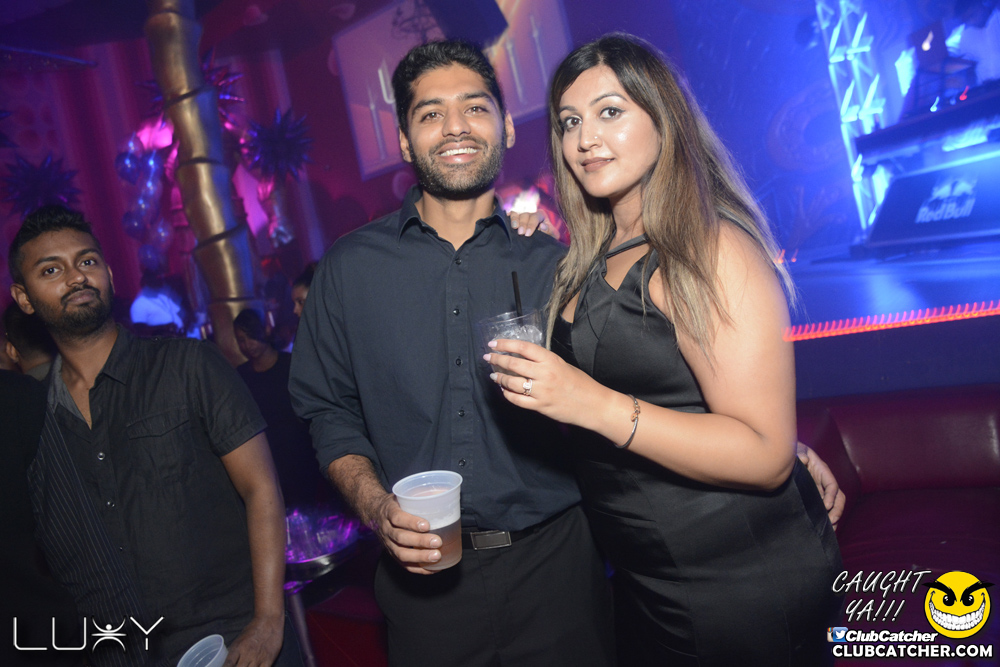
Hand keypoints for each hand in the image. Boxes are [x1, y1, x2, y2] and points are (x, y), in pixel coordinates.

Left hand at [223, 614, 283, 666]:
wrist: (269, 620)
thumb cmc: (253, 629)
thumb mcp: (239, 639)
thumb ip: (234, 652)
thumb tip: (228, 663)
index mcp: (237, 648)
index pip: (228, 664)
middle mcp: (246, 654)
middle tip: (239, 666)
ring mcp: (258, 658)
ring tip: (247, 666)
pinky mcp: (268, 660)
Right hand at [368, 492, 444, 574]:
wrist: (374, 513)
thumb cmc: (394, 505)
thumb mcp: (401, 496)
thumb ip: (417, 497)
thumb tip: (444, 495)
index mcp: (388, 512)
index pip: (397, 518)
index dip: (411, 522)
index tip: (426, 525)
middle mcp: (386, 529)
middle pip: (401, 538)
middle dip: (420, 542)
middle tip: (437, 542)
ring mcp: (388, 544)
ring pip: (401, 554)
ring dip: (420, 557)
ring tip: (437, 556)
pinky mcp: (392, 555)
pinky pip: (404, 565)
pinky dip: (419, 569)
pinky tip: (432, 568)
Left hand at [484, 337, 602, 426]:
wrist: (593, 404)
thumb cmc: (580, 383)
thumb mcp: (563, 365)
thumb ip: (544, 361)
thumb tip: (523, 358)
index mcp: (551, 360)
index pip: (523, 348)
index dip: (506, 344)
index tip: (494, 343)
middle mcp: (544, 374)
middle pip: (514, 364)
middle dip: (497, 360)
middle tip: (488, 358)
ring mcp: (541, 391)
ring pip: (512, 383)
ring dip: (500, 378)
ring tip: (493, 376)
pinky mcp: (540, 406)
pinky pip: (517, 400)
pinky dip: (508, 395)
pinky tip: (504, 391)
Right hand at [508, 210, 559, 238]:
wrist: (542, 240)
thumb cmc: (548, 236)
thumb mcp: (553, 235)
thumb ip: (550, 231)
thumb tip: (542, 226)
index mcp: (540, 215)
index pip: (535, 217)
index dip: (531, 225)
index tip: (528, 234)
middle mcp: (530, 213)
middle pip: (525, 215)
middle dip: (522, 223)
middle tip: (520, 233)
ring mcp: (522, 215)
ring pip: (516, 213)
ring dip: (514, 219)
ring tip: (514, 227)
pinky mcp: (515, 218)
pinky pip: (511, 213)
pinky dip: (508, 215)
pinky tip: (506, 217)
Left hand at [797, 442, 844, 528]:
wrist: (789, 454)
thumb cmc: (795, 451)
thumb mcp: (797, 450)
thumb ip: (800, 454)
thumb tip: (804, 459)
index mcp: (823, 472)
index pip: (832, 486)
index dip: (831, 496)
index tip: (827, 505)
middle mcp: (825, 483)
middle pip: (838, 498)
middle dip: (837, 510)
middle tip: (831, 521)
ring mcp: (821, 491)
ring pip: (834, 505)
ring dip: (834, 517)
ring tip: (830, 530)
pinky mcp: (815, 497)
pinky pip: (824, 509)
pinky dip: (826, 518)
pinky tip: (823, 530)